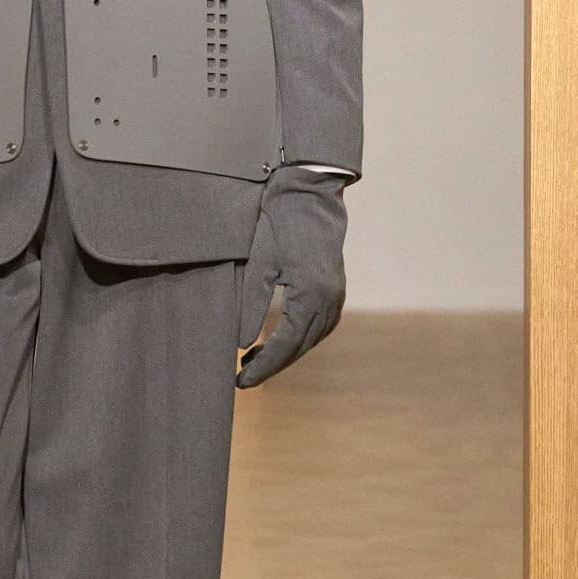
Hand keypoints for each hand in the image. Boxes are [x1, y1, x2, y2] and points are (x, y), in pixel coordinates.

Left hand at [236, 164, 347, 387]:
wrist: (311, 196)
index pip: (284, 344)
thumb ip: (251, 305)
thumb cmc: (280, 225)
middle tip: (243, 379)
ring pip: (310, 339)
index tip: (241, 382)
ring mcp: (336, 296)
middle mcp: (329, 301)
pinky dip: (298, 338)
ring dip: (284, 353)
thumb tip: (241, 344)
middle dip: (271, 365)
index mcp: (311, 296)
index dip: (262, 367)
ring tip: (254, 361)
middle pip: (299, 347)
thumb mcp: (259, 264)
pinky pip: (318, 326)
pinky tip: (278, 340)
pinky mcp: (335, 289)